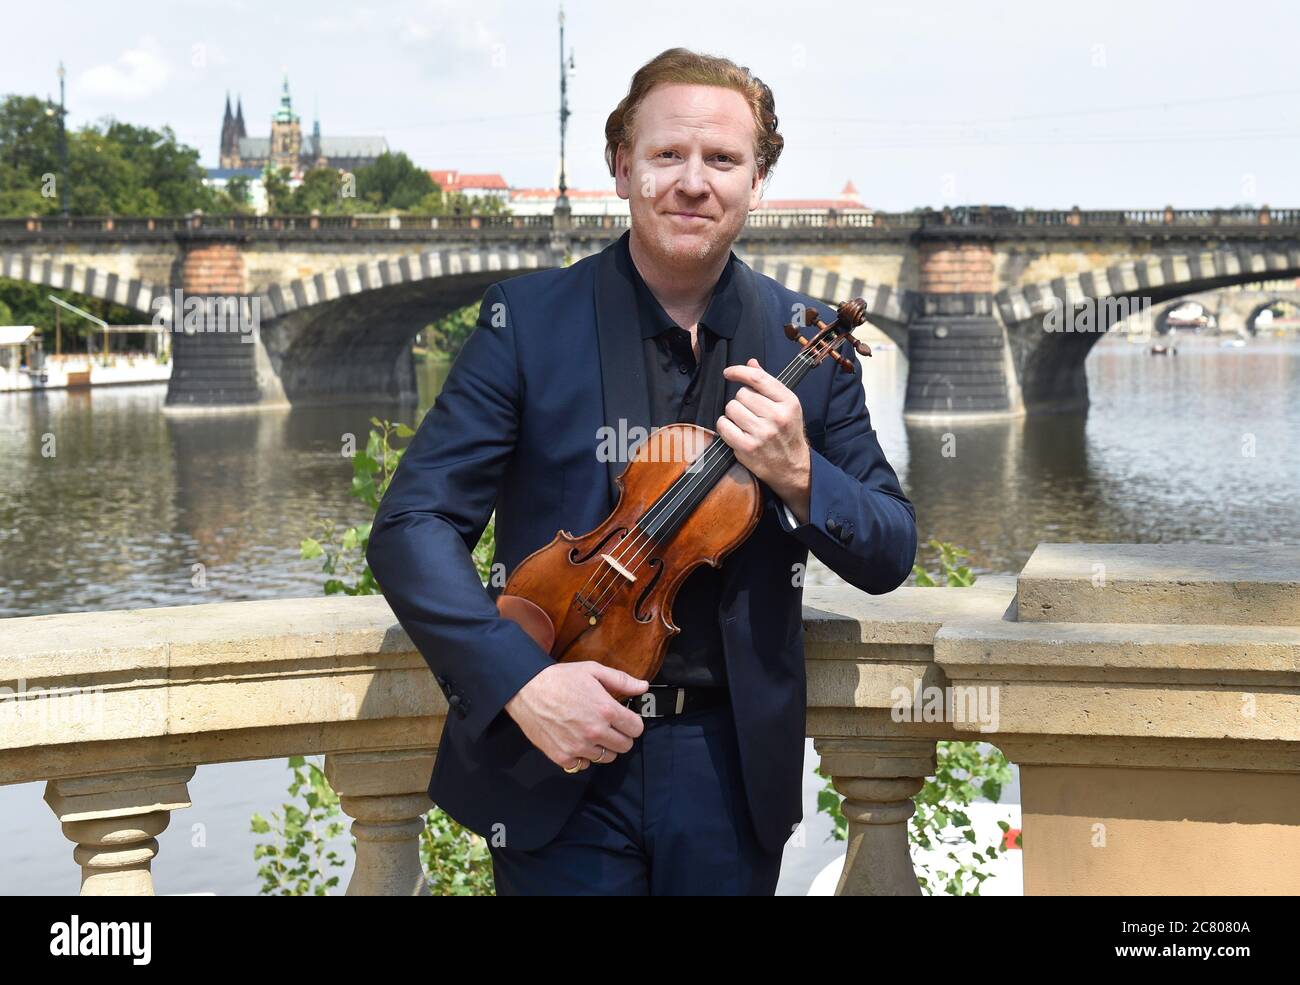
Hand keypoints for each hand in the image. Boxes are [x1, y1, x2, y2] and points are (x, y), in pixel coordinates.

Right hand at [505, 662, 647, 770]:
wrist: (526, 690)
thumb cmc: (560, 678)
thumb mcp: (593, 670)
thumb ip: (621, 680)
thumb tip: (643, 687)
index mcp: (606, 710)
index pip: (636, 729)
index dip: (632, 722)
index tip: (624, 719)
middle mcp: (595, 732)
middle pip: (625, 746)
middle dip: (620, 736)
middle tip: (609, 726)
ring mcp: (579, 747)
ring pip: (606, 757)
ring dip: (603, 747)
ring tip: (590, 732)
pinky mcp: (563, 756)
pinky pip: (584, 765)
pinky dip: (583, 756)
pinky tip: (576, 741)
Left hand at [718, 358, 811, 523]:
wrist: (793, 467)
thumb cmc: (788, 434)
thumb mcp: (787, 406)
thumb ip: (768, 384)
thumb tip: (751, 363)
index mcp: (788, 402)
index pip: (758, 378)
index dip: (739, 371)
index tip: (729, 372)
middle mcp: (776, 416)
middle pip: (742, 394)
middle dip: (741, 401)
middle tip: (750, 412)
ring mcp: (761, 433)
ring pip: (731, 408)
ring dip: (733, 414)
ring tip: (744, 423)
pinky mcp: (747, 447)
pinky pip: (724, 426)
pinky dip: (726, 427)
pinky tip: (736, 431)